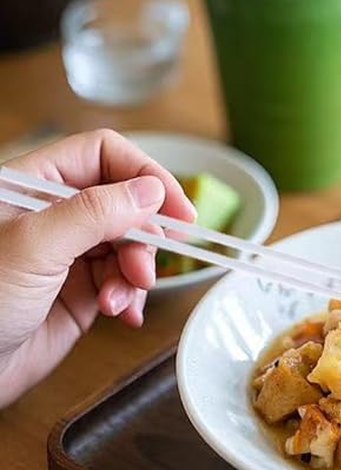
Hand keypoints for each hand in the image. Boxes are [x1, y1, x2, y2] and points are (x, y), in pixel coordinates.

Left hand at [0, 129, 195, 407]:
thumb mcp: (35, 246)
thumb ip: (95, 212)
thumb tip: (152, 190)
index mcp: (33, 185)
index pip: (103, 155)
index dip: (145, 175)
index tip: (179, 210)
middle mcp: (54, 215)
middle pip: (125, 203)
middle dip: (143, 237)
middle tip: (145, 269)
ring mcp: (69, 254)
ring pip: (130, 246)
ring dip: (135, 274)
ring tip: (117, 301)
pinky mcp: (81, 291)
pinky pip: (123, 282)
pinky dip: (131, 298)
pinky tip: (122, 315)